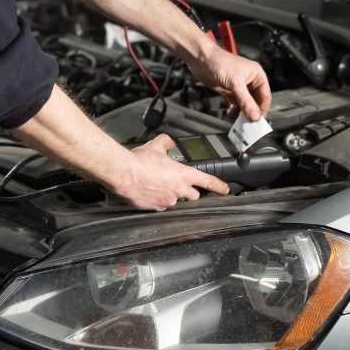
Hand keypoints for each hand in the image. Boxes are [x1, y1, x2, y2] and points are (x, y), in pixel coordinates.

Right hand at [114, 134, 228, 210]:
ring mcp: (167, 201)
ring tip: (158, 183)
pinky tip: (149, 190)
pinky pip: (161, 205)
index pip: (208, 182)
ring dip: (171, 194)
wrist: (124, 174)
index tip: (225, 189)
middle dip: (190, 190)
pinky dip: (158, 199)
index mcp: (183, 175)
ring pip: (175, 200)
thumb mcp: (156, 146)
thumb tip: (169, 141)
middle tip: (180, 183)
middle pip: (193, 195)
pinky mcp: (155, 208)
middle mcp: (178, 190)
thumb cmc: (140, 161)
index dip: (219, 186)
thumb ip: (166, 142)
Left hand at [186, 46, 270, 121]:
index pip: (265, 96)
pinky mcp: (229, 90)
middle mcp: (250, 80)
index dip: (263, 109)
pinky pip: (236, 104)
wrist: (200, 60)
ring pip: (246, 104)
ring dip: (243, 113)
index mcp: (257, 75)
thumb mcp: (236, 84)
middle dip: (252, 112)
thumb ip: (246, 101)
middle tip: (249, 124)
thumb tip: (255, 116)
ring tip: (240, 121)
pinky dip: (235, 111)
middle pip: (256, 101)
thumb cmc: (219, 62)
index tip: (259, 121)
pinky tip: (231, 114)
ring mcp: (239, 86)